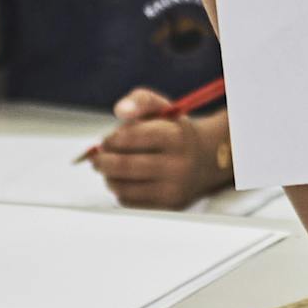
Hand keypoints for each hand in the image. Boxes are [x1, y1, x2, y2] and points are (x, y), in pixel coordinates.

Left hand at [93, 88, 233, 208]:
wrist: (209, 160)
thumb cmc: (175, 133)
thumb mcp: (163, 109)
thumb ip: (139, 101)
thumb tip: (120, 110)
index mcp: (175, 137)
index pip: (130, 138)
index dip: (111, 139)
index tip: (107, 140)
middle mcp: (178, 165)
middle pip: (124, 166)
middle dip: (102, 161)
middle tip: (97, 157)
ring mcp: (174, 189)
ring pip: (122, 187)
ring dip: (108, 177)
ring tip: (111, 168)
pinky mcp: (168, 207)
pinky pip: (129, 202)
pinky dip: (120, 191)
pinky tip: (126, 181)